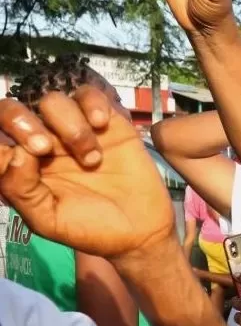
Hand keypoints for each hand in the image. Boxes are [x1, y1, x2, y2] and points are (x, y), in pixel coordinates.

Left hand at [0, 90, 173, 258]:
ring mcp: (73, 130)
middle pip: (13, 109)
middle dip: (21, 121)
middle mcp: (42, 143)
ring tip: (92, 159)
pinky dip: (93, 104)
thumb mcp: (47, 220)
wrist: (141, 231)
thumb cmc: (91, 229)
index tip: (25, 156)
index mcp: (22, 166)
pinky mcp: (107, 121)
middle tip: (44, 148)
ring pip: (53, 101)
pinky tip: (102, 125)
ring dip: (70, 127)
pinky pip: (90, 93)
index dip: (3, 136)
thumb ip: (21, 189)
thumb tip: (16, 153)